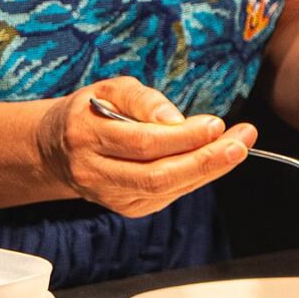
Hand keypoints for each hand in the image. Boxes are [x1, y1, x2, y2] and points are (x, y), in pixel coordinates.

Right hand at [35, 76, 256, 216]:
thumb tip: (176, 120)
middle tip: (240, 142)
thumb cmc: (91, 110)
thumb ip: (143, 99)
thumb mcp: (111, 89)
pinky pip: (167, 195)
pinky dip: (194, 178)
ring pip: (165, 189)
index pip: (141, 143)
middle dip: (205, 160)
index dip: (181, 137)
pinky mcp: (126, 208)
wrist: (58, 148)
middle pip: (157, 175)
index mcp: (86, 136)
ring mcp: (110, 197)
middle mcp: (95, 173)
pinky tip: (214, 160)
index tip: (215, 123)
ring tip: (238, 147)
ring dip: (208, 170)